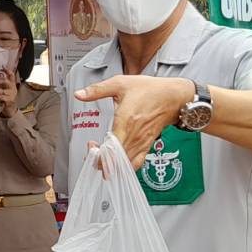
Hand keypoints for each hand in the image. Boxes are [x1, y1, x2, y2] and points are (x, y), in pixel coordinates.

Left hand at [0, 72, 18, 112]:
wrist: (11, 108)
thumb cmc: (7, 97)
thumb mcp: (6, 90)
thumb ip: (1, 85)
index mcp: (12, 84)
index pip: (12, 75)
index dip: (8, 70)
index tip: (3, 66)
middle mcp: (13, 88)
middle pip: (6, 81)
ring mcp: (12, 94)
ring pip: (1, 90)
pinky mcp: (10, 100)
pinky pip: (1, 97)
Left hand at [74, 75, 193, 168]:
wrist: (173, 97)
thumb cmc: (149, 90)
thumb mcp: (120, 84)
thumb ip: (97, 90)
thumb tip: (79, 94)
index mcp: (125, 122)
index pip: (111, 148)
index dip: (98, 153)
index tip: (91, 146)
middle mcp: (134, 136)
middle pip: (115, 160)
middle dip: (100, 160)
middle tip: (93, 151)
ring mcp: (141, 143)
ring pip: (124, 165)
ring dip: (110, 165)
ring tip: (101, 155)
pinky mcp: (146, 146)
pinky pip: (135, 164)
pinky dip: (124, 167)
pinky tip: (116, 162)